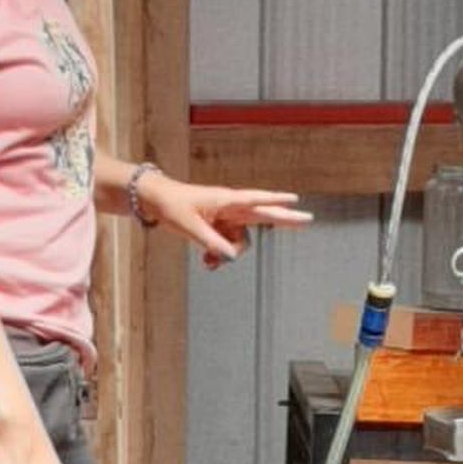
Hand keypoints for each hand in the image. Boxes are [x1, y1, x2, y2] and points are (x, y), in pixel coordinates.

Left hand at [140, 174, 312, 269]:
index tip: (294, 200)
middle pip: (263, 215)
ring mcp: (225, 219)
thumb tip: (230, 257)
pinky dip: (220, 256)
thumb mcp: (189, 227)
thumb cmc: (172, 206)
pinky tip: (207, 262)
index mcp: (226, 201)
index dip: (275, 201)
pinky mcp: (218, 228)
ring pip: (240, 242)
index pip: (255, 200)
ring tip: (208, 263)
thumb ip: (211, 243)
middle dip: (284, 219)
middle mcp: (230, 209)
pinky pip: (227, 247)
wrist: (155, 201)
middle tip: (308, 219)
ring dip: (228, 255)